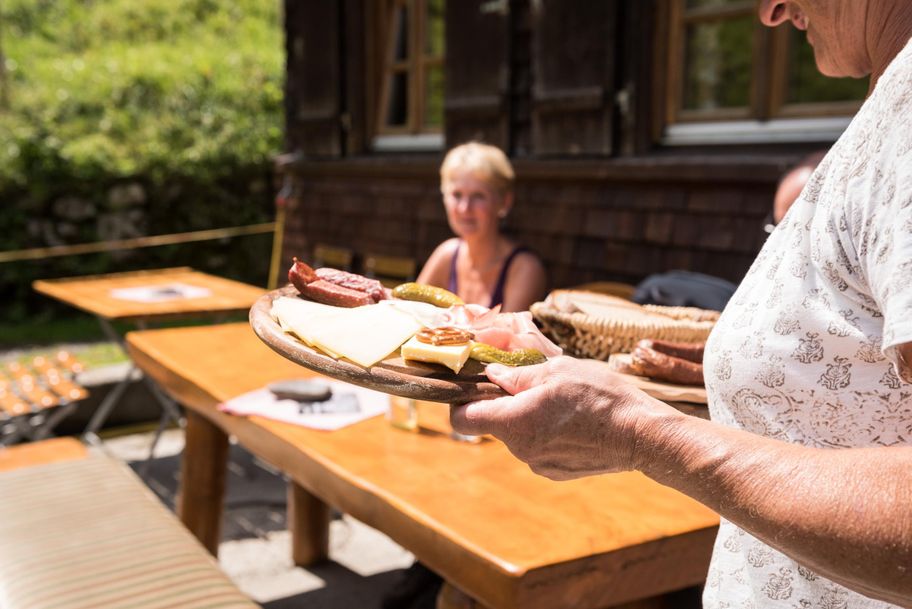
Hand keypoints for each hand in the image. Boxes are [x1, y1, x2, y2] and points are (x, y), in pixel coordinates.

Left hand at [451, 356, 672, 479]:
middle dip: (503, 403)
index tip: (471, 386)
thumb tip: (492, 376)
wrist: (640, 434)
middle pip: (493, 424)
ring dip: (527, 416)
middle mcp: (521, 449)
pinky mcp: (555, 472)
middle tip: (529, 382)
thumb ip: (517, 375)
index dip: (460, 401)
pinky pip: (537, 447)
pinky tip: (571, 420)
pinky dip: (544, 432)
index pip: (463, 419)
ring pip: (517, 434)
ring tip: (559, 401)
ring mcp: (539, 464)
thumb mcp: (556, 371)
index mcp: (515, 422)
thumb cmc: (600, 396)